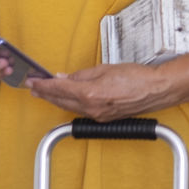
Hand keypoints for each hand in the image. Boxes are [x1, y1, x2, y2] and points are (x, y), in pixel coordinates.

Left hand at [26, 63, 171, 121]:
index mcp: (89, 93)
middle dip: (45, 94)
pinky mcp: (104, 118)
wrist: (157, 90)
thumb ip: (82, 75)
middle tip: (33, 87)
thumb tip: (65, 78)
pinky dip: (71, 104)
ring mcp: (98, 115)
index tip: (32, 80)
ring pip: (69, 107)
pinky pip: (81, 111)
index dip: (42, 84)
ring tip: (46, 93)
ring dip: (56, 99)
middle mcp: (91, 108)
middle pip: (60, 101)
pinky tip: (68, 98)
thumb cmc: (137, 77)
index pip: (58, 88)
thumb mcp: (105, 69)